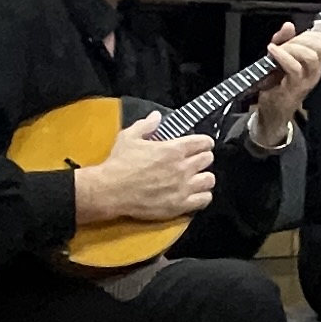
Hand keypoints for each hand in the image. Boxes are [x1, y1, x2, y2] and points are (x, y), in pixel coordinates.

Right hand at [71, 118, 216, 226]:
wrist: (110, 191)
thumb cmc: (119, 164)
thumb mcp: (129, 137)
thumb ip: (146, 125)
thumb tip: (156, 116)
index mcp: (173, 149)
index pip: (203, 142)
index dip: (204, 142)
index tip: (200, 144)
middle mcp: (182, 167)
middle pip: (207, 159)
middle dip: (203, 158)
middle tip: (195, 160)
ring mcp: (183, 187)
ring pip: (209, 180)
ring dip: (204, 177)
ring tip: (196, 178)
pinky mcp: (179, 205)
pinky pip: (204, 199)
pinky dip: (202, 196)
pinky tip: (194, 194)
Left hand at [245, 18, 320, 144]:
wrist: (272, 111)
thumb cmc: (277, 84)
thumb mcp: (280, 57)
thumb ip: (284, 39)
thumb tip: (289, 25)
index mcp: (315, 62)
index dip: (307, 34)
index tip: (292, 37)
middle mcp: (315, 71)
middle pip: (318, 45)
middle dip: (300, 39)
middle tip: (284, 44)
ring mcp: (307, 80)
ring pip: (309, 55)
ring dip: (292, 48)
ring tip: (277, 50)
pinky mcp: (295, 87)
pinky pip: (294, 67)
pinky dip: (282, 55)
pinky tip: (272, 51)